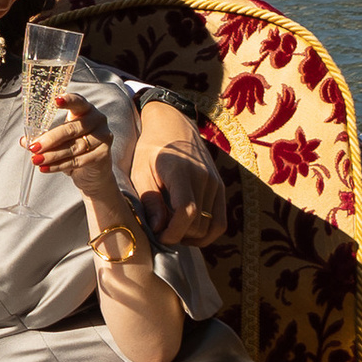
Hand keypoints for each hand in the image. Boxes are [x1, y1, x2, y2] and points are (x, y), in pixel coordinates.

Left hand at [28, 91, 148, 216]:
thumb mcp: (59, 140)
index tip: (55, 100)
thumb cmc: (74, 148)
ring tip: (36, 160)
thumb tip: (24, 140)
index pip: (78, 101)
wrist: (93, 172)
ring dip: (52, 155)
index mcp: (85, 109)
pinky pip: (78, 161)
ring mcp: (103, 136)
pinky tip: (46, 168)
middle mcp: (97, 119)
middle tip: (33, 147)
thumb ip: (44, 137)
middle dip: (50, 139)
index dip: (68, 100)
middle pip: (71, 129)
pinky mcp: (103, 154)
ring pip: (74, 147)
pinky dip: (59, 165)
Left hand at [131, 100, 225, 248]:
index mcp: (181, 171)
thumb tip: (158, 229)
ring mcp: (216, 183)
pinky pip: (220, 221)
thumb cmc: (151, 149)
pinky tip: (188, 231)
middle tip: (161, 234)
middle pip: (200, 223)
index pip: (187, 211)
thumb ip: (150, 200)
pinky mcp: (220, 188)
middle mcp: (204, 177)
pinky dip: (207, 232)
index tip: (159, 237)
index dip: (174, 232)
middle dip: (179, 236)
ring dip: (193, 237)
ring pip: (212, 226)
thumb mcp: (140, 171)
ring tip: (174, 233)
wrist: (173, 124)